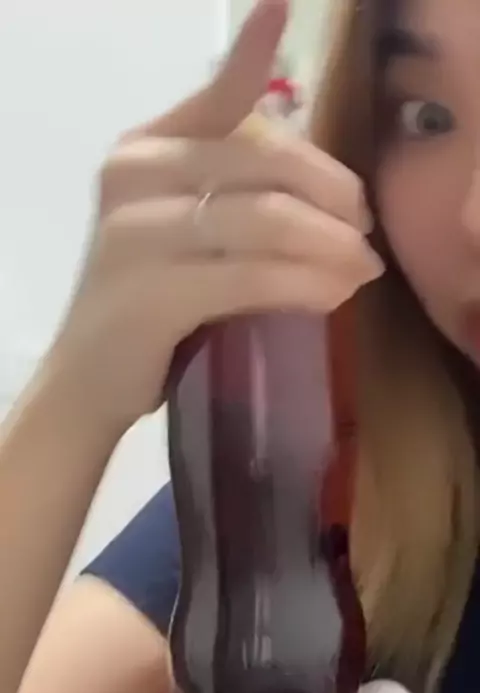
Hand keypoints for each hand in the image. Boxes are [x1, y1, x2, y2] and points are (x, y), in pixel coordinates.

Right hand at [48, 0, 383, 438]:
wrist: (90, 378)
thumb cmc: (149, 305)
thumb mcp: (182, 231)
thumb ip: (233, 195)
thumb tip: (332, 195)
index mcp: (143, 150)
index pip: (215, 98)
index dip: (251, 57)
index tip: (279, 8)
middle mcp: (133, 174)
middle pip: (262, 160)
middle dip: (333, 194)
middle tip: (365, 231)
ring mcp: (135, 231)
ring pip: (264, 218)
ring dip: (330, 246)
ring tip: (361, 271)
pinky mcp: (150, 292)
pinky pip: (251, 276)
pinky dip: (304, 285)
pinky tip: (331, 296)